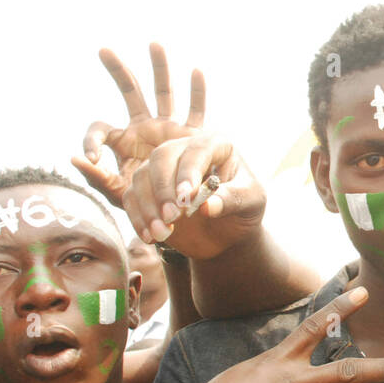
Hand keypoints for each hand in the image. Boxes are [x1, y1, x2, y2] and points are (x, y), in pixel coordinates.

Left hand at [71, 43, 205, 207]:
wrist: (182, 218)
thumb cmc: (149, 209)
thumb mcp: (119, 195)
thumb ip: (98, 179)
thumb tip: (74, 159)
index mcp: (122, 143)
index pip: (100, 128)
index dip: (91, 140)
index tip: (92, 158)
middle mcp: (144, 129)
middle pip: (131, 92)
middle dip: (118, 71)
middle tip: (103, 50)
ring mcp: (168, 130)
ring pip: (164, 93)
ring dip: (159, 69)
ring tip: (153, 44)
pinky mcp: (191, 138)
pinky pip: (196, 112)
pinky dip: (197, 93)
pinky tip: (196, 72)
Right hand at [120, 133, 266, 258]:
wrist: (228, 232)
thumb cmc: (244, 210)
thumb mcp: (251, 204)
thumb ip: (233, 200)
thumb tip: (207, 206)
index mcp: (216, 145)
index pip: (197, 151)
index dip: (189, 173)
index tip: (185, 198)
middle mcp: (185, 150)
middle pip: (162, 157)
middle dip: (163, 189)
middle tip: (172, 217)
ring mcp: (164, 168)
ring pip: (142, 176)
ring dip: (148, 207)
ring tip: (162, 233)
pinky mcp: (148, 189)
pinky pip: (132, 197)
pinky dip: (138, 217)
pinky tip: (149, 237)